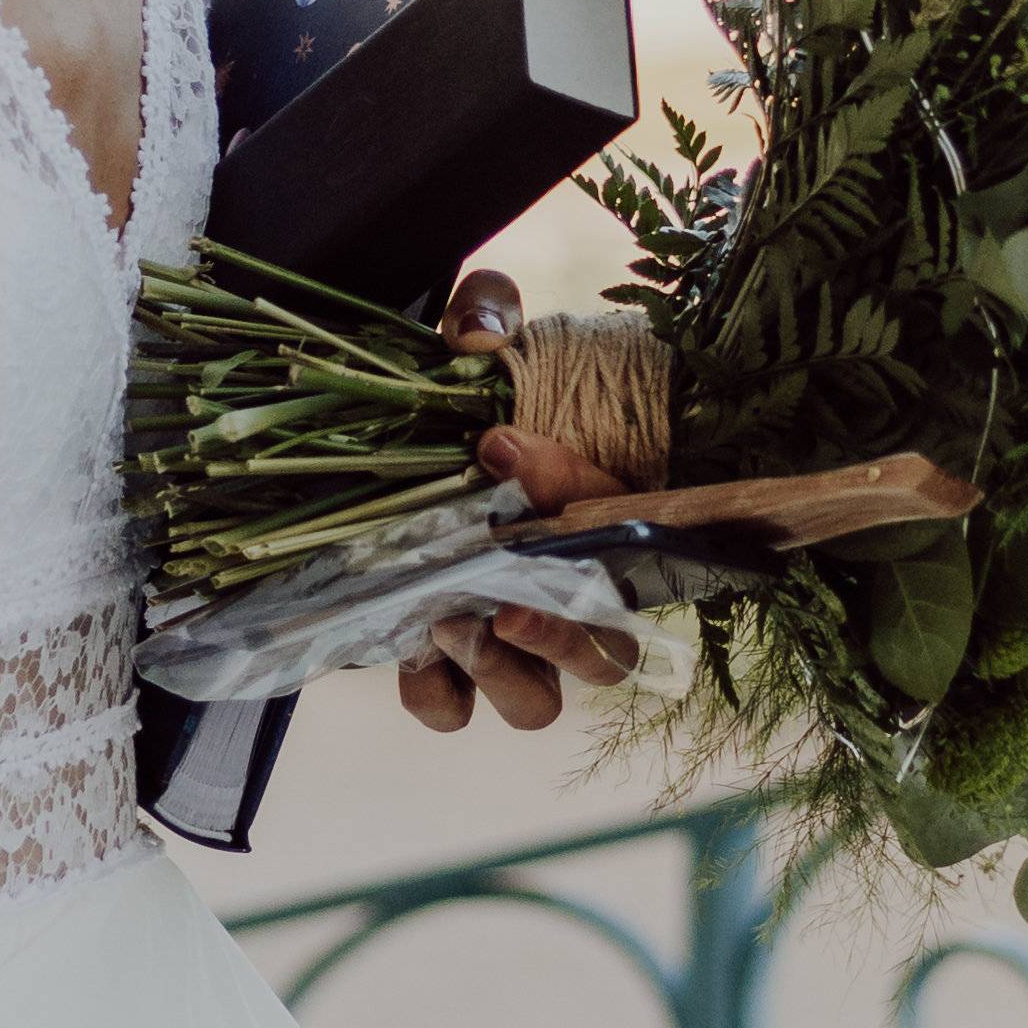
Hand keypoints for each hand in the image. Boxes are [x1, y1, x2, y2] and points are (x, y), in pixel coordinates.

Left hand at [400, 270, 638, 734]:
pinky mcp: (445, 668)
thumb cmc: (470, 396)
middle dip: (560, 636)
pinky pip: (451, 711)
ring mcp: (510, 646)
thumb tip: (477, 329)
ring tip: (453, 625)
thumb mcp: (482, 335)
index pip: (619, 520)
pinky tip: (410, 653)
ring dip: (501, 674)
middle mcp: (570, 601)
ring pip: (536, 702)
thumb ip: (488, 316)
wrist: (408, 444)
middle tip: (507, 604)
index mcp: (603, 522)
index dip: (569, 490)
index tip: (502, 448)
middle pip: (604, 655)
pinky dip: (434, 693)